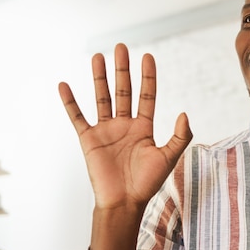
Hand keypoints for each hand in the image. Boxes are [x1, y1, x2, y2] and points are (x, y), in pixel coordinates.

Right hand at [58, 43, 191, 249]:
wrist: (124, 202)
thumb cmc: (147, 183)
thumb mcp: (169, 157)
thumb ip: (181, 136)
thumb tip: (185, 113)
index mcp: (144, 127)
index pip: (147, 96)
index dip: (148, 77)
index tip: (147, 56)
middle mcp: (124, 125)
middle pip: (123, 91)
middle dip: (122, 69)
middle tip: (121, 46)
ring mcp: (105, 130)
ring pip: (102, 98)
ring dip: (99, 78)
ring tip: (98, 56)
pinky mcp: (88, 139)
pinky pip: (77, 116)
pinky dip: (70, 102)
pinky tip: (64, 85)